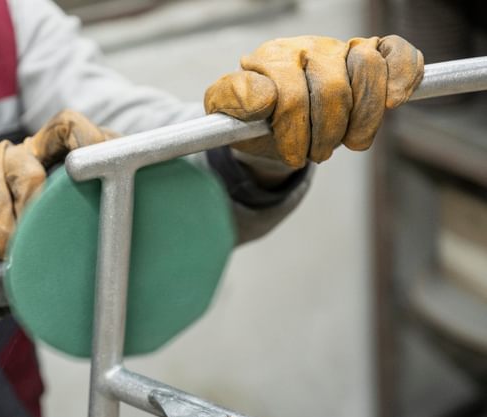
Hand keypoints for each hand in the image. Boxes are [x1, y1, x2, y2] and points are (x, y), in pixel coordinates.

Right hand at [0, 110, 115, 262]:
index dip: (112, 148)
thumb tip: (115, 255)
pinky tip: (3, 248)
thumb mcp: (51, 233)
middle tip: (91, 188)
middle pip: (68, 125)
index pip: (96, 138)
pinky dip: (3, 226)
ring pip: (29, 167)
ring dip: (34, 210)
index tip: (130, 173)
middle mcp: (36, 149)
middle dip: (86, 148)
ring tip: (33, 243)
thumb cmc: (12, 239)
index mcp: (62, 160)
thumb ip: (76, 230)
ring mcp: (3, 156)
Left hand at [204, 35, 423, 168]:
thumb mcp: (227, 115)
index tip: (292, 155)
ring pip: (367, 69)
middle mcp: (306, 48)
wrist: (273, 126)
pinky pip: (395, 52)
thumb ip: (231, 101)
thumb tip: (261, 99)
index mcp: (269, 59)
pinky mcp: (370, 54)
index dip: (294, 131)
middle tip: (316, 154)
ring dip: (363, 118)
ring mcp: (340, 49)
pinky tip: (395, 100)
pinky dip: (403, 74)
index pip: (290, 93)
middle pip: (332, 88)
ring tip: (348, 142)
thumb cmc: (253, 121)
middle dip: (326, 133)